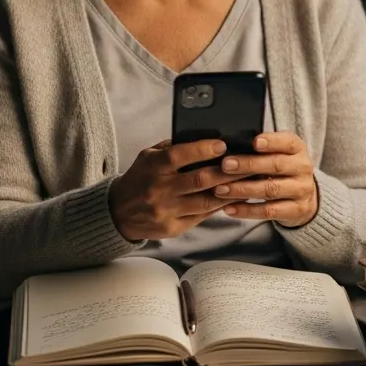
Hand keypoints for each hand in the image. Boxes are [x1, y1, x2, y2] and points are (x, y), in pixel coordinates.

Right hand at [108, 139, 249, 240]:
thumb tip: (203, 137)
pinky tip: (234, 198)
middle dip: (227, 171)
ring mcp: (166, 211)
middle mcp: (159, 190)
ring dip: (229, 192)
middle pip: (199, 180)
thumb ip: (172, 147)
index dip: (202, 150)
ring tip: (248, 182)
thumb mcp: (148, 157)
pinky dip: (219, 207)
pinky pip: (202, 217)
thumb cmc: (140, 179)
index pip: (178, 156)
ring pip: (205, 202)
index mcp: (153, 167)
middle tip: (248, 163)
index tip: (223, 144)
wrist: (117, 213)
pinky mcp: (173, 228)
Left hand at [213, 132, 318, 227]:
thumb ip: (261, 150)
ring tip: (221, 189)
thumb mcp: (279, 154)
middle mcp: (303, 168)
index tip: (254, 142)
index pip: (288, 142)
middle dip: (249, 165)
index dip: (272, 142)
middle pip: (276, 165)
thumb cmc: (282, 170)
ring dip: (243, 189)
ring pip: (270, 190)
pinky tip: (229, 208)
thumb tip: (228, 147)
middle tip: (225, 165)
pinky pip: (269, 211)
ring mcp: (301, 190)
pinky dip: (247, 210)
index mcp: (298, 149)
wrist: (304, 198)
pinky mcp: (296, 210)